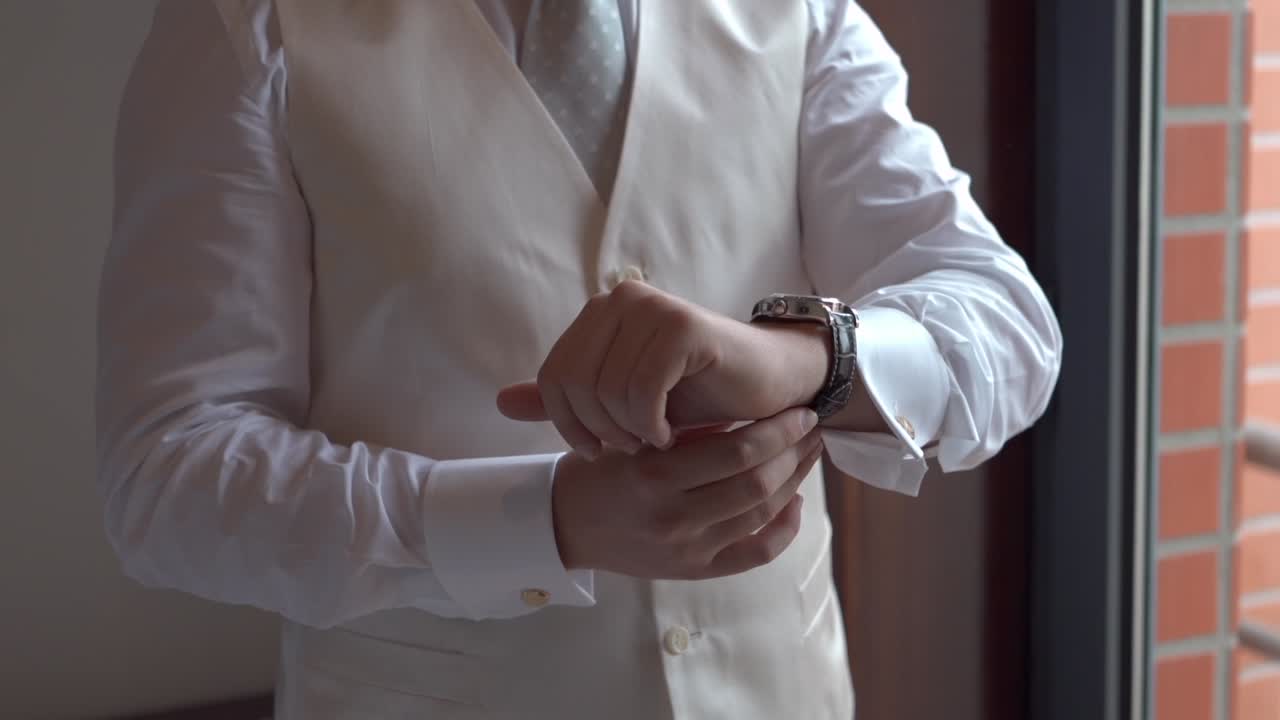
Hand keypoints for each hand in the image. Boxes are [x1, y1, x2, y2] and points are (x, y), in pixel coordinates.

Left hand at [499, 280, 828, 457]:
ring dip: (627, 430)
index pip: (553, 377)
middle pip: (575, 383)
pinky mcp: (682, 327)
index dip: (569, 424)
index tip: (600, 449)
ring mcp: (652, 307)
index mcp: (599, 313)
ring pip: (607, 389)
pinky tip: (668, 434)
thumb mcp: (621, 402)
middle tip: (630, 448)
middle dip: (599, 429)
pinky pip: (641, 387)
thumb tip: (501, 403)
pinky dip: (650, 423)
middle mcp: (620, 299)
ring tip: (651, 441)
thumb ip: (568, 400)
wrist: (767, 386)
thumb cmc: (695, 395)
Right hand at [552, 407, 823, 578]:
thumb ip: (683, 428)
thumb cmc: (599, 468)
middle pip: (756, 484)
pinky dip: (782, 530)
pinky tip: (794, 502)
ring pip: (760, 514)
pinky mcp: (692, 571)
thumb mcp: (631, 435)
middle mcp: (672, 516)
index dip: (777, 430)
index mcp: (653, 475)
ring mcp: (685, 548)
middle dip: (794, 452)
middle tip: (812, 426)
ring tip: (808, 453)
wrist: (564, 524)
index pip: (736, 452)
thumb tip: (750, 410)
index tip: (798, 410)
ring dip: (794, 480)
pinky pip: (753, 555)